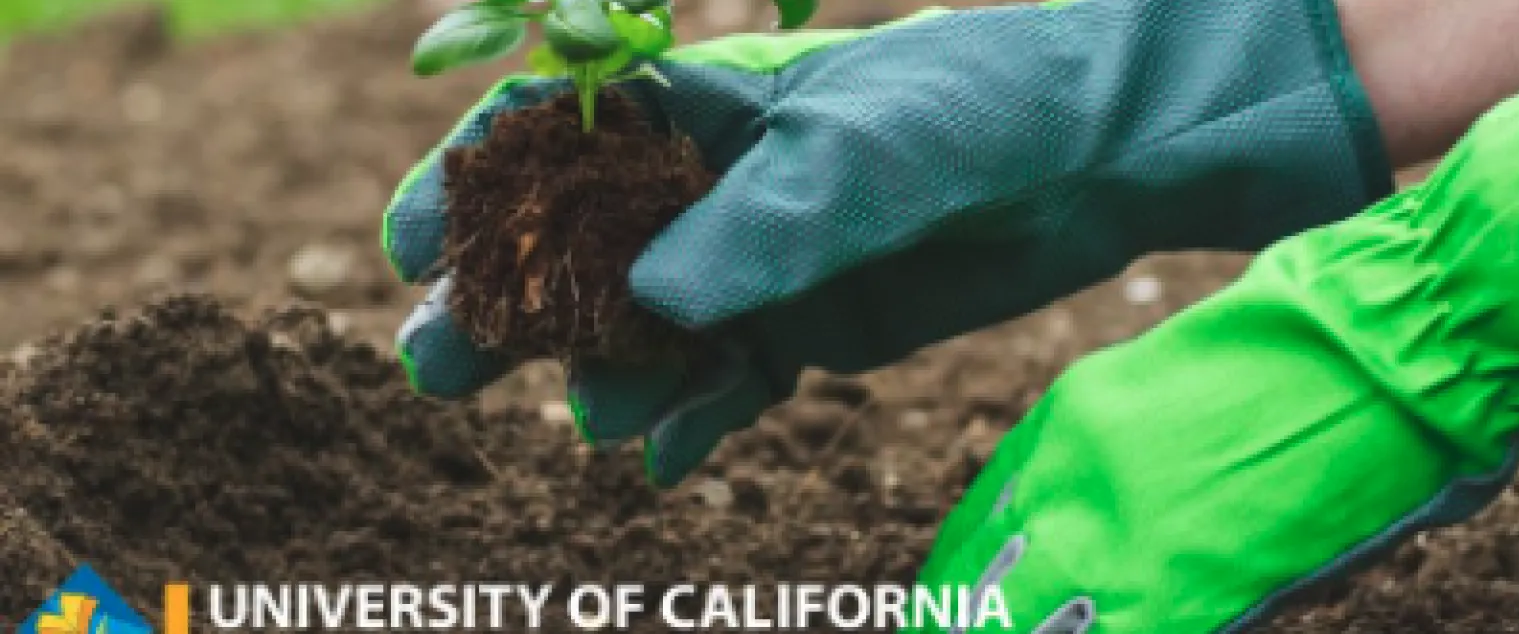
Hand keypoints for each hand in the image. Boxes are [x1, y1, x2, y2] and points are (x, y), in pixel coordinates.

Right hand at [385, 0, 1394, 485]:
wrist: (1101, 155)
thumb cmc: (980, 106)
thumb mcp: (872, 147)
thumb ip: (767, 221)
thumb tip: (657, 300)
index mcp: (699, 103)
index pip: (552, 137)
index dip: (471, 188)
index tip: (411, 247)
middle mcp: (710, 187)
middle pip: (573, 249)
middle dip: (507, 306)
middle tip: (440, 366)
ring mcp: (755, 263)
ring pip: (642, 331)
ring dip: (604, 375)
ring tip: (601, 416)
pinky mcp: (807, 327)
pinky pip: (724, 383)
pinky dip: (694, 420)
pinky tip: (671, 456)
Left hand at [915, 40, 1518, 631]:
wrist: (1402, 323)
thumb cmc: (1329, 346)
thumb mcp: (1190, 393)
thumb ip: (1142, 464)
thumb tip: (1132, 526)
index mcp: (1069, 421)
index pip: (981, 530)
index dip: (967, 591)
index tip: (963, 618)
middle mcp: (1069, 475)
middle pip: (978, 597)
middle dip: (976, 626)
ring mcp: (1115, 535)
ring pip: (1017, 628)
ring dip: (1020, 633)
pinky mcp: (1178, 591)